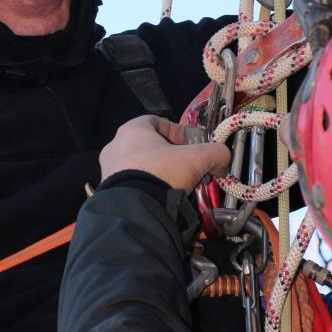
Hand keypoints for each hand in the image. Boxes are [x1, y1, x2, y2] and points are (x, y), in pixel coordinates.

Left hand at [100, 116, 229, 193]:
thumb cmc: (163, 172)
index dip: (178, 131)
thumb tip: (222, 161)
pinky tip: (160, 197)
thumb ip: (215, 153)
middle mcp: (116, 145)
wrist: (134, 210)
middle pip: (149, 145)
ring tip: (175, 186)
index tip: (191, 146)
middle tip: (187, 168)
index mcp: (132, 129)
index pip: (157, 121)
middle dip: (170, 156)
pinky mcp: (108, 190)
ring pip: (140, 165)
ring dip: (158, 172)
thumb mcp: (197, 159)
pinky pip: (132, 183)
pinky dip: (146, 187)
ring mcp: (109, 169)